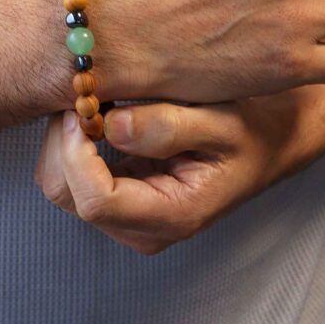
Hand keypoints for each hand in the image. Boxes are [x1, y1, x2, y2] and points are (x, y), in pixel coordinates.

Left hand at [35, 89, 324, 254]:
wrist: (264, 142)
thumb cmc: (248, 131)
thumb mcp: (220, 122)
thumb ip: (168, 127)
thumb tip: (111, 126)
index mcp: (171, 216)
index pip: (95, 200)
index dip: (78, 152)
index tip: (85, 106)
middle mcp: (140, 227)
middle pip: (66, 194)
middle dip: (63, 143)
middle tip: (83, 96)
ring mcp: (125, 216)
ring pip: (60, 184)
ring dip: (65, 140)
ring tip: (93, 102)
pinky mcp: (117, 198)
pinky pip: (71, 175)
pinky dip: (73, 142)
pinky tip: (98, 114)